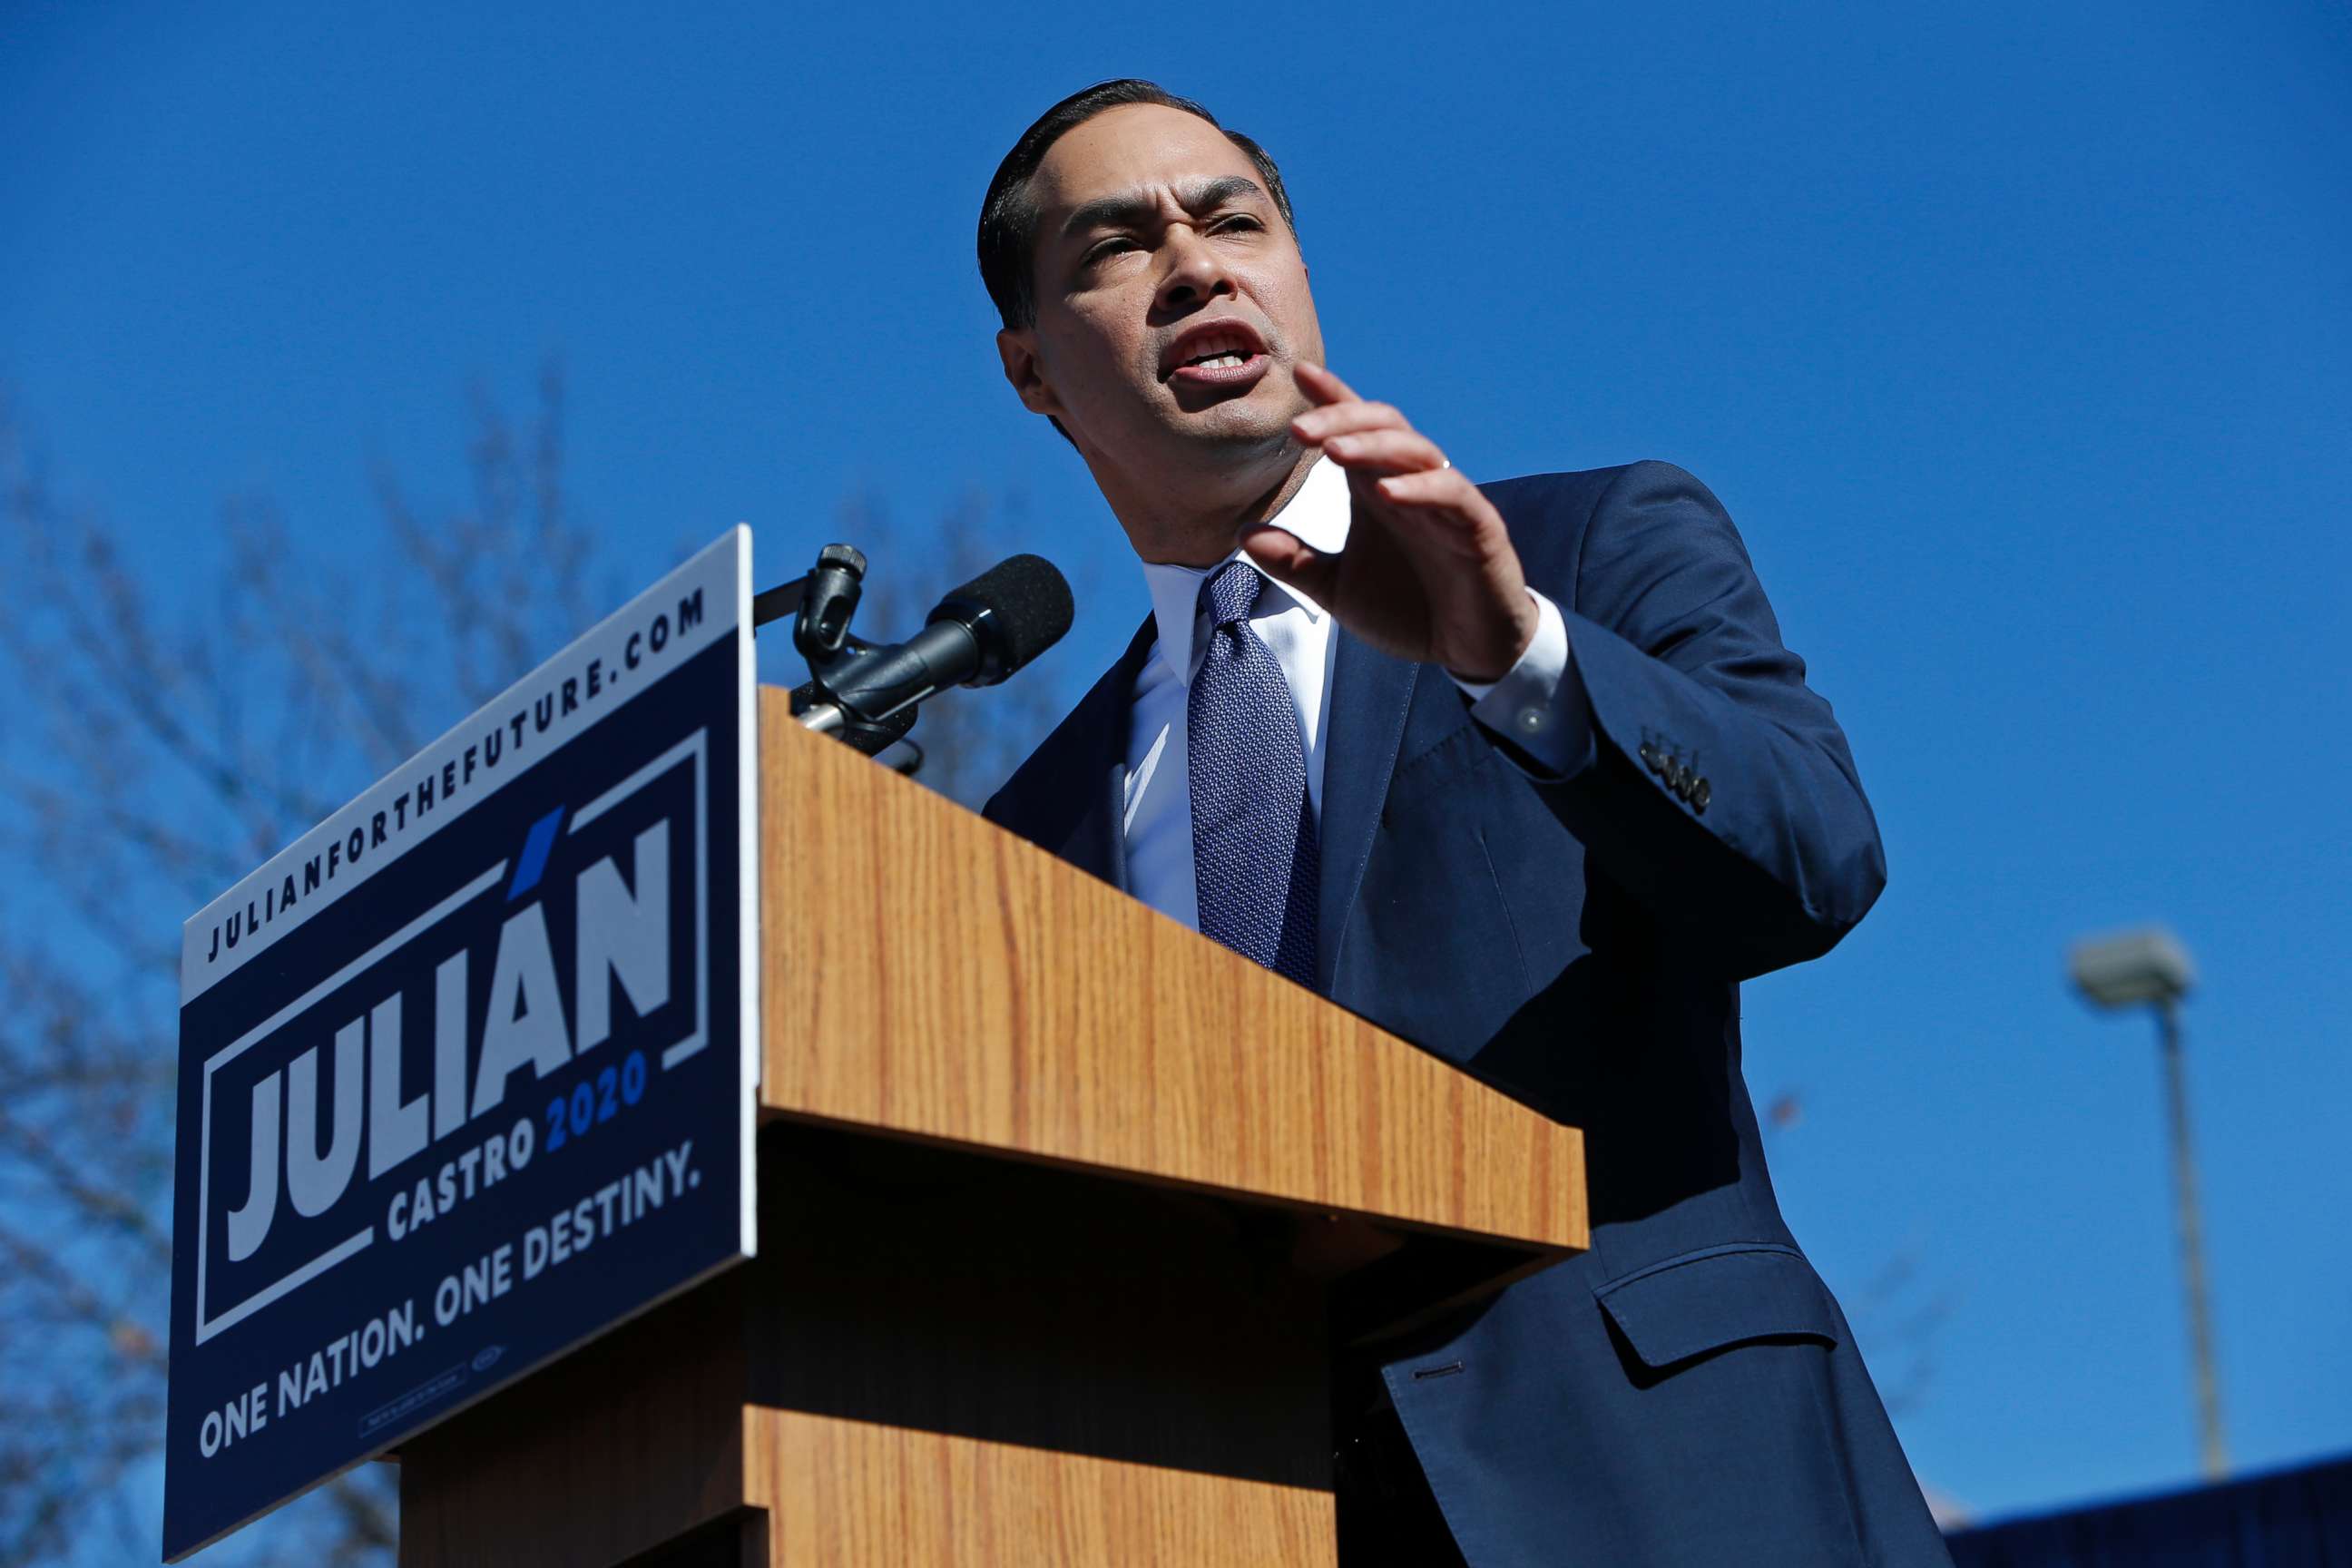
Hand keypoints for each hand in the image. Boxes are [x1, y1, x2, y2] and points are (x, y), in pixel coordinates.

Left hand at [1243, 362, 1538, 682]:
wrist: (1468, 650)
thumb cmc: (1408, 611)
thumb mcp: (1337, 590)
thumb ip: (1294, 561)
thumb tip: (1241, 533)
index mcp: (1379, 489)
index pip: (1356, 430)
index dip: (1332, 399)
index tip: (1298, 374)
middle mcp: (1414, 485)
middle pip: (1384, 427)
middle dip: (1342, 418)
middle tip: (1299, 429)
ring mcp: (1449, 503)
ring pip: (1417, 451)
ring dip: (1374, 446)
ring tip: (1333, 450)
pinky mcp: (1480, 529)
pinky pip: (1453, 494)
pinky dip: (1421, 488)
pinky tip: (1387, 493)